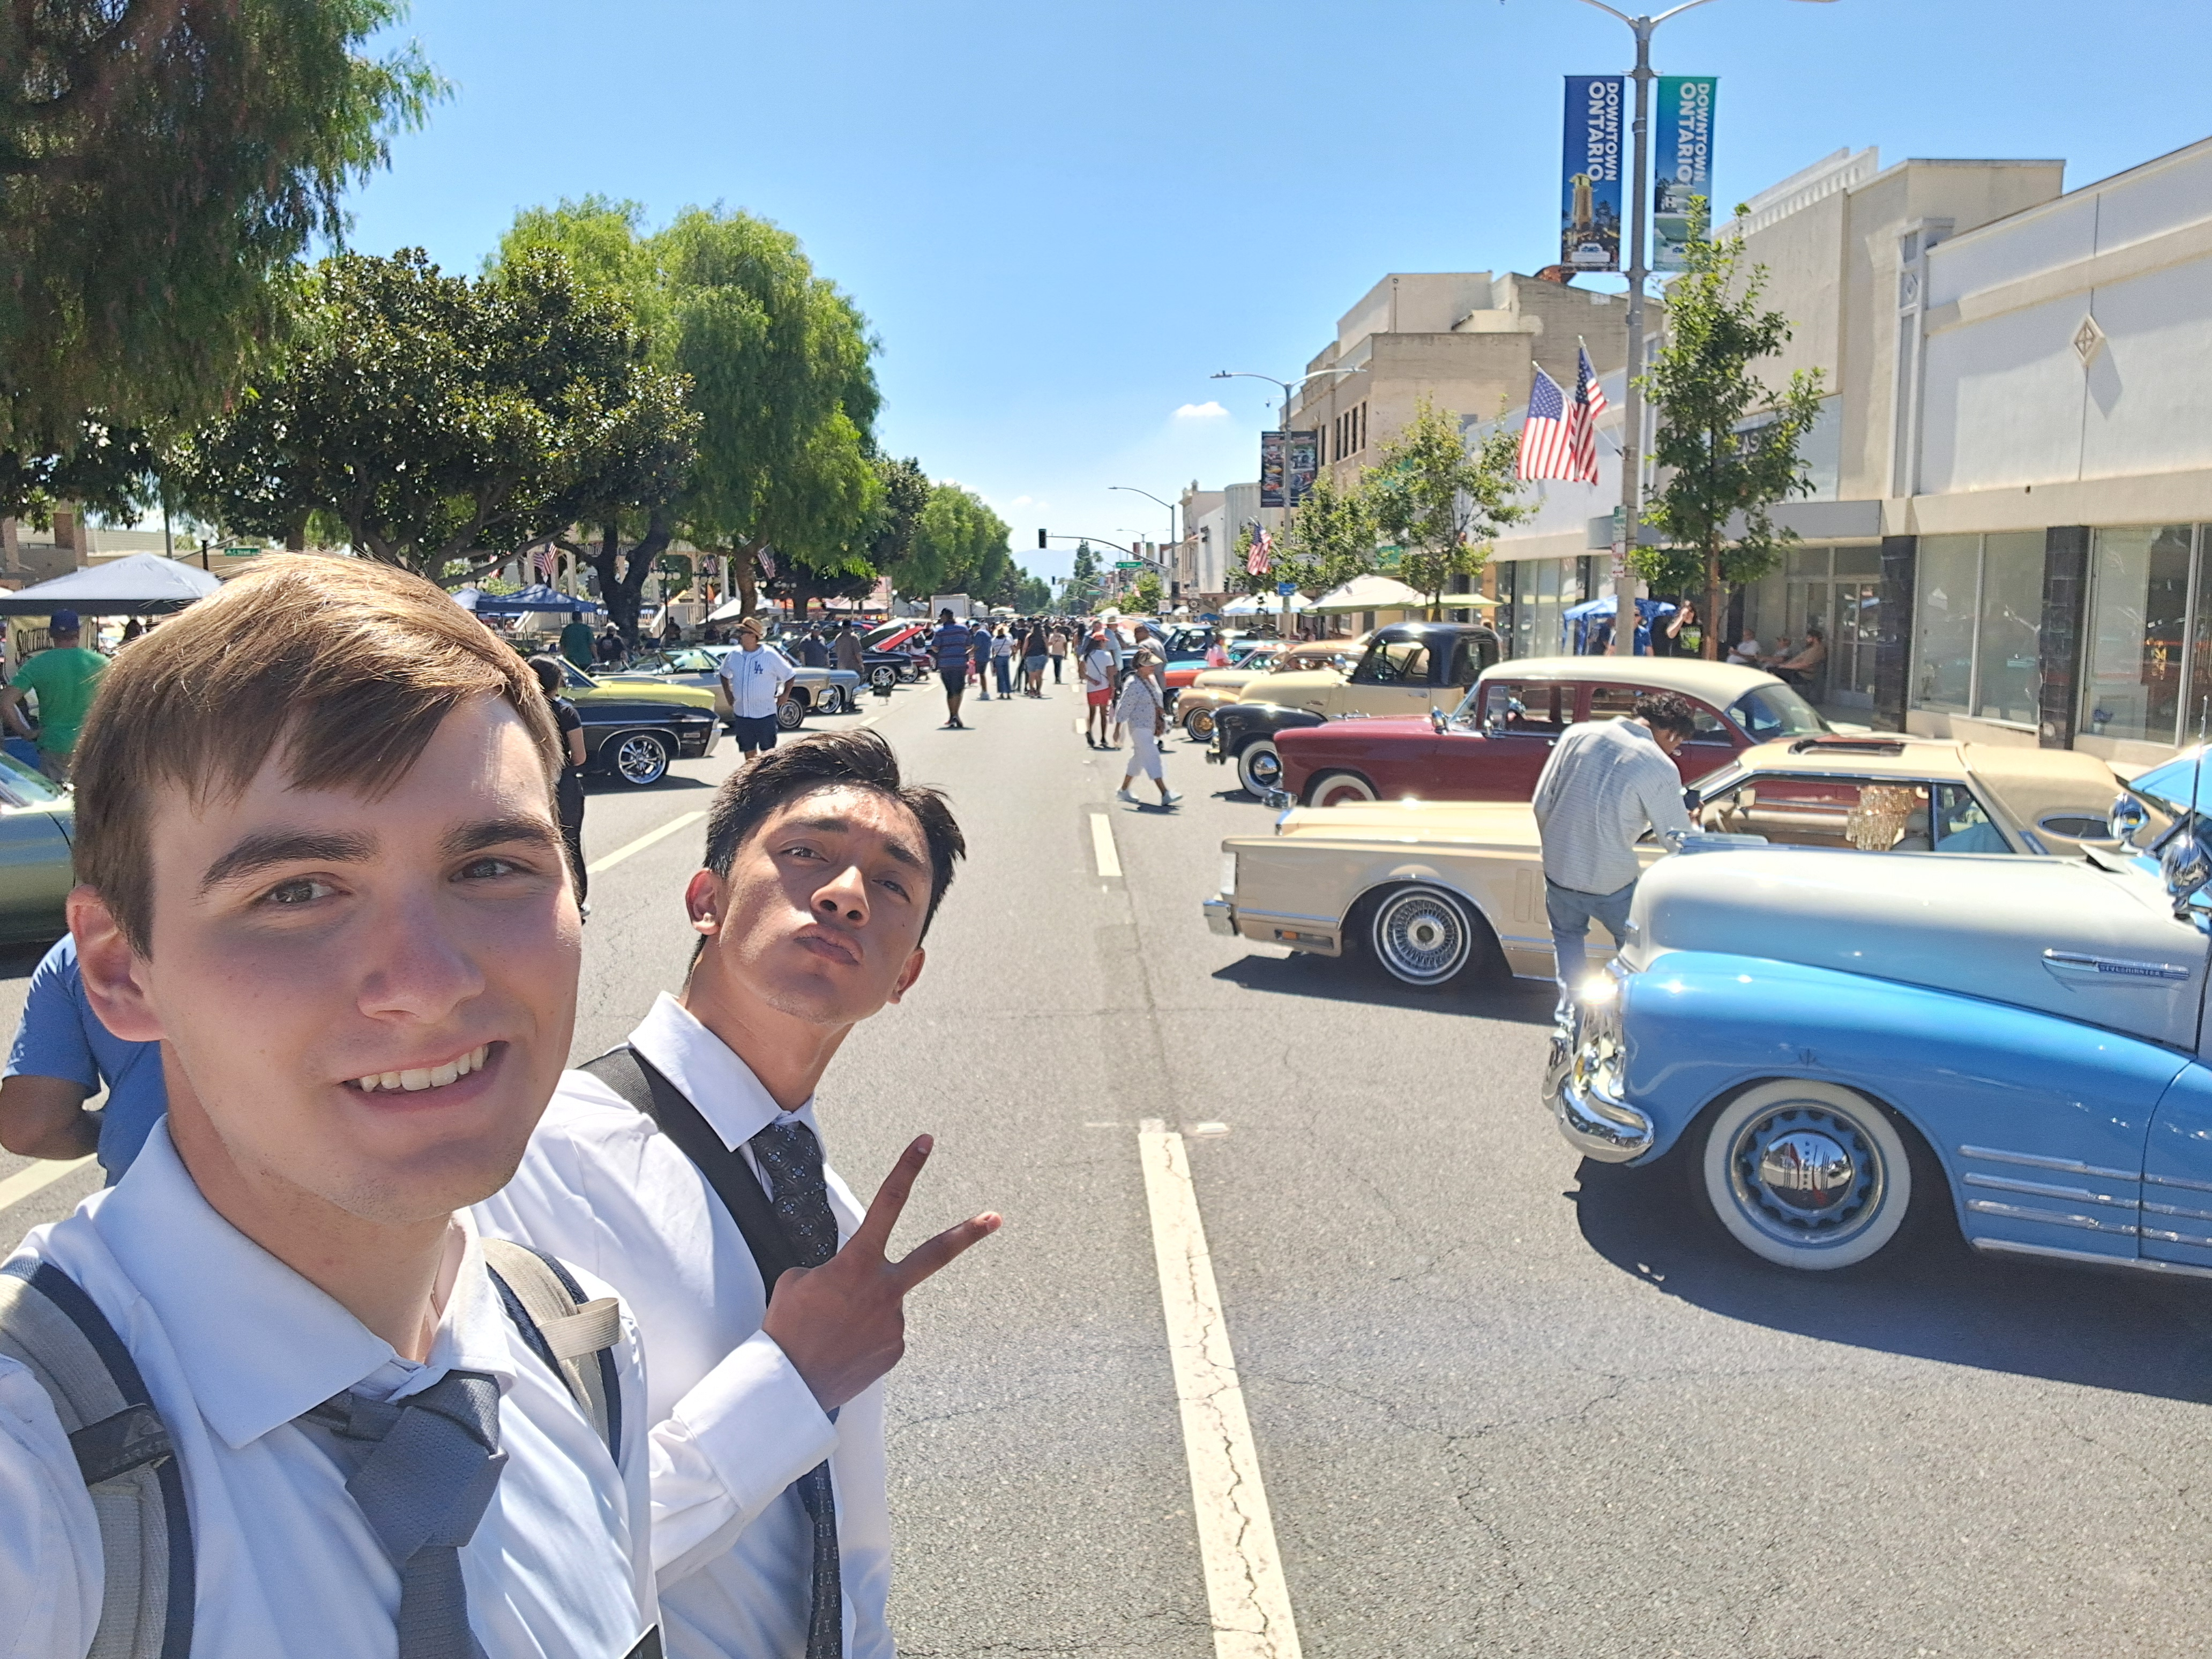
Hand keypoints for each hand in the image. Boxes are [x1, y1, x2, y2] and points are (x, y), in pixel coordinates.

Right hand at [759, 1135, 998, 1410]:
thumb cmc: (787, 1329)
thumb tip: (850, 1281)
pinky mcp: (896, 1349)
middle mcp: (885, 1290)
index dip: (907, 1168)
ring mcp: (895, 1322)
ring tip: (832, 1332)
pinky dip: (864, 1336)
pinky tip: (842, 1348)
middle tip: (996, 1217)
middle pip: (936, 1253)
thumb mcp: (797, 1281)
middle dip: (969, 1233)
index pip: (888, 1204)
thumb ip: (832, 1269)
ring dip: (863, 1311)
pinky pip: (883, 1332)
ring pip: (885, 1303)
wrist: (787, 1387)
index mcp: (857, 1263)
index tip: (925, 1142)